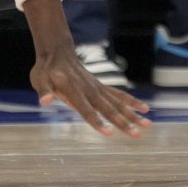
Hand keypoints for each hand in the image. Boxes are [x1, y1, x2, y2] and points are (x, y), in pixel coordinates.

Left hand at [26, 14, 149, 136]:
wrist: (57, 51)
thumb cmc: (46, 68)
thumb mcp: (39, 79)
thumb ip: (44, 90)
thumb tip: (45, 101)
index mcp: (73, 90)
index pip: (86, 109)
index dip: (97, 121)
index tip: (109, 133)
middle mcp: (89, 89)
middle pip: (107, 108)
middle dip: (123, 122)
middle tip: (137, 135)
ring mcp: (97, 87)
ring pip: (117, 102)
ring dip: (132, 114)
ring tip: (148, 124)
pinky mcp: (101, 86)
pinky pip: (118, 95)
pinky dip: (131, 102)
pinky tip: (144, 109)